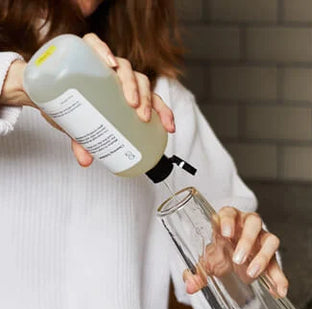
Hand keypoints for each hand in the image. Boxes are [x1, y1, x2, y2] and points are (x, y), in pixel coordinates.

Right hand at [0, 35, 174, 167]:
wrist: (42, 87)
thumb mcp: (80, 128)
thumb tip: (85, 162)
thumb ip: (84, 142)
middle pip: (142, 83)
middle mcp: (121, 77)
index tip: (169, 128)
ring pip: (126, 67)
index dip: (164, 113)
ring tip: (129, 100)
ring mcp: (104, 63)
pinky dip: (103, 50)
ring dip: (132, 83)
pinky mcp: (84, 50)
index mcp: (128, 95)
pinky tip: (110, 63)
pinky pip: (95, 43)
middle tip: (141, 117)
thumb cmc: (72, 107)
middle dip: (146, 100)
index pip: (153, 101)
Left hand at [183, 207, 288, 297]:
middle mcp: (247, 226)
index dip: (228, 220)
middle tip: (237, 259)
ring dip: (263, 257)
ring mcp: (261, 239)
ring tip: (252, 273)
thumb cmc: (219, 251)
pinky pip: (277, 264)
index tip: (226, 234)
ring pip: (270, 240)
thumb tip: (190, 286)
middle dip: (247, 240)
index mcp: (228, 221)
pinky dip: (279, 278)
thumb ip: (197, 273)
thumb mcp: (207, 260)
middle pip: (253, 223)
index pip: (229, 213)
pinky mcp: (271, 255)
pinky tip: (278, 290)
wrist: (231, 257)